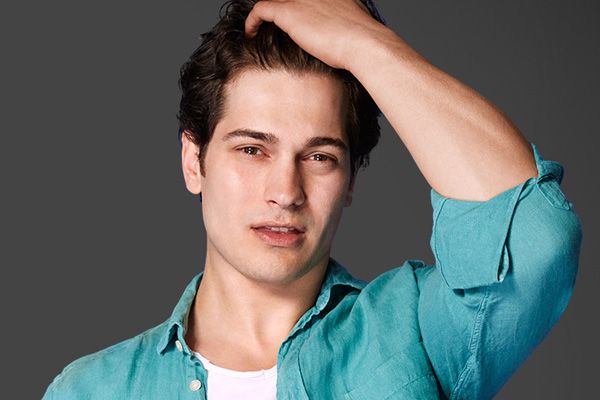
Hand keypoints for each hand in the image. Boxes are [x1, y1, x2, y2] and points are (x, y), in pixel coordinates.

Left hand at [245, 0, 386, 69]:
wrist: (363, 45)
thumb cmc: (364, 44)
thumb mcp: (354, 28)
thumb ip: (342, 27)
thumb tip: (339, 42)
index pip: (306, 1)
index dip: (296, 10)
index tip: (292, 25)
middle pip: (288, 0)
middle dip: (280, 11)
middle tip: (272, 28)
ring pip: (274, 2)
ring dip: (264, 16)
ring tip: (258, 30)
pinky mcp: (289, 11)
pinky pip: (261, 9)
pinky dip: (253, 21)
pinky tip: (251, 34)